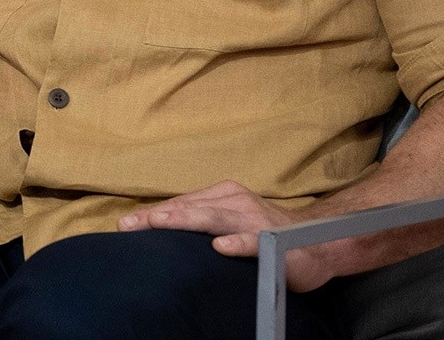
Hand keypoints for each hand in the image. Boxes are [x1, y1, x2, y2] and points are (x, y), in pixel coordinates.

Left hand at [118, 180, 335, 291]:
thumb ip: (200, 220)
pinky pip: (255, 242)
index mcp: (224, 195)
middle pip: (193, 209)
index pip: (182, 204)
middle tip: (133, 225)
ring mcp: (256, 220)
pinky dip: (238, 244)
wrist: (318, 242)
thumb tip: (157, 225)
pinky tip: (220, 248)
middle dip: (161, 216)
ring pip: (217, 219)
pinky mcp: (276, 242)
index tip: (125, 225)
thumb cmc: (264, 231)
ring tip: (161, 224)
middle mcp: (237, 202)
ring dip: (188, 221)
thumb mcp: (230, 219)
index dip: (154, 214)